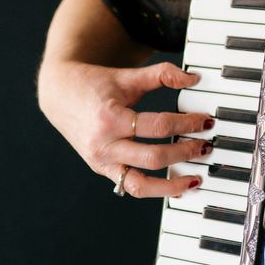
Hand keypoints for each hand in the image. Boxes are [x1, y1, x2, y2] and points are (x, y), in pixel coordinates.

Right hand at [40, 58, 210, 199]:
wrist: (59, 94)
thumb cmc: (93, 84)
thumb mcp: (127, 77)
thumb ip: (161, 75)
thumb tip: (193, 78)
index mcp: (110, 118)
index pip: (158, 126)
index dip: (186, 124)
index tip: (204, 121)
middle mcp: (103, 145)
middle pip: (153, 157)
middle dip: (184, 153)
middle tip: (205, 146)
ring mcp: (101, 162)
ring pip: (140, 185)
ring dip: (172, 185)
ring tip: (195, 179)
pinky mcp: (102, 170)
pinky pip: (131, 186)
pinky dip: (155, 189)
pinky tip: (176, 186)